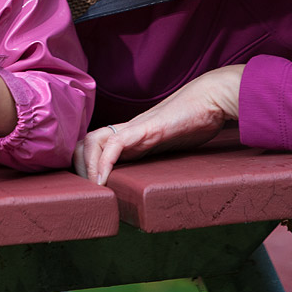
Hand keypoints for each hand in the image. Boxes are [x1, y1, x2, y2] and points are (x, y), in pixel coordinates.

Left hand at [73, 64, 244, 185]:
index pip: (94, 146)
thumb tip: (161, 177)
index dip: (85, 164)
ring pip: (93, 141)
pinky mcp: (146, 128)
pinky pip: (115, 144)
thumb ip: (161, 154)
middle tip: (86, 193)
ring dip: (86, 166)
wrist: (212, 98)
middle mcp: (128, 131)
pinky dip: (104, 163)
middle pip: (86, 143)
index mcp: (132, 136)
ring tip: (92, 190)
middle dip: (79, 167)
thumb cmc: (197, 120)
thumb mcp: (174, 144)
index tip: (89, 189)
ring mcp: (135, 128)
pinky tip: (103, 181)